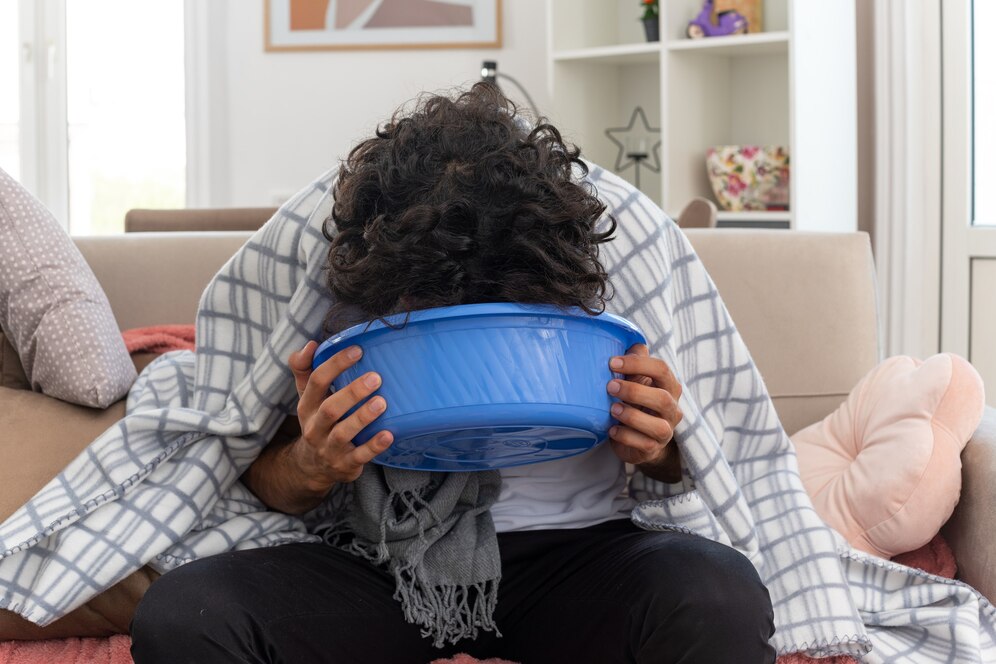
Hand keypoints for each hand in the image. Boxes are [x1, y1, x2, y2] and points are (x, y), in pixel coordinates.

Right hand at [287, 341, 393, 487]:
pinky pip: (360, 456)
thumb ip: (306, 370)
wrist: (312, 467)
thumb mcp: (307, 397)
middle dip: (352, 393)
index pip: (316, 382)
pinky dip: (374, 446)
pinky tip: (389, 434)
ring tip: (381, 403)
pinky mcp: (345, 464)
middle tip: (375, 378)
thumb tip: (310, 344)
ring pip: (344, 433)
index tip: (357, 350)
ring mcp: (330, 448)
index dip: (335, 365)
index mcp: (307, 406)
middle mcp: (315, 427)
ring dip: (363, 417)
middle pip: (330, 409)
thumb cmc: (317, 421)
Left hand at [606, 344, 683, 481]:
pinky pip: (643, 444)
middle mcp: (672, 408)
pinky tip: (611, 429)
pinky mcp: (654, 448)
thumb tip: (632, 340)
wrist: (640, 439)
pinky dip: (625, 436)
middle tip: (610, 387)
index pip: (661, 370)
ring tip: (611, 409)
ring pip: (657, 425)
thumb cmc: (637, 402)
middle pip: (662, 398)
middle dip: (634, 391)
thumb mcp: (637, 380)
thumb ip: (637, 361)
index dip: (637, 364)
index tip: (612, 363)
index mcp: (668, 386)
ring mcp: (666, 431)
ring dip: (631, 416)